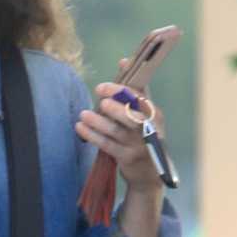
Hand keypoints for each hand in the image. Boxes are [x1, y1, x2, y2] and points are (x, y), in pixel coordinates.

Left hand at [75, 70, 166, 197]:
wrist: (149, 175)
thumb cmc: (144, 137)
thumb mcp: (146, 115)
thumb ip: (135, 90)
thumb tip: (124, 61)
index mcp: (155, 115)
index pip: (139, 98)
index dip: (121, 90)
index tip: (102, 87)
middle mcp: (149, 130)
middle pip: (131, 116)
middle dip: (114, 106)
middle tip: (99, 98)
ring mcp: (138, 145)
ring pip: (115, 131)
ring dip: (97, 122)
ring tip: (83, 114)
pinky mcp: (127, 158)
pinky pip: (106, 144)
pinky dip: (92, 136)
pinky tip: (80, 128)